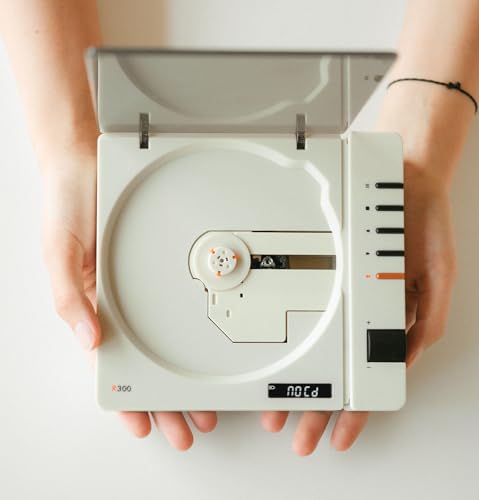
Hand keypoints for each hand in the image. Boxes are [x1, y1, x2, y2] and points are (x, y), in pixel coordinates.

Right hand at [41, 142, 216, 449]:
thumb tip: (89, 340)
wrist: (88, 164)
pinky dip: (193, 336)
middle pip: (147, 366)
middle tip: (191, 427)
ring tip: (205, 405)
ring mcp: (143, 289)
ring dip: (185, 379)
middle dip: (167, 402)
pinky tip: (207, 353)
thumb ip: (69, 296)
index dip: (129, 400)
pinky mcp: (161, 270)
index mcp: (92, 307)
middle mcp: (121, 303)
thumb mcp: (59, 253)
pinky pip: (180, 308)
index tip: (147, 426)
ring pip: (168, 346)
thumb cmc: (67, 205)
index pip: (113, 367)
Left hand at [261, 164, 456, 454]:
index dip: (354, 411)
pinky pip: (305, 315)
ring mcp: (340, 298)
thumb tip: (406, 357)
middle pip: (336, 374)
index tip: (337, 436)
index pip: (369, 377)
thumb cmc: (423, 226)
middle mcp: (361, 314)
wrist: (401, 182)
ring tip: (279, 410)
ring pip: (314, 350)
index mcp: (391, 321)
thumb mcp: (439, 276)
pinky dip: (293, 341)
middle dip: (316, 408)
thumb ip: (429, 317)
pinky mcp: (324, 277)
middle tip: (296, 434)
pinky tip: (279, 361)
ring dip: (298, 383)